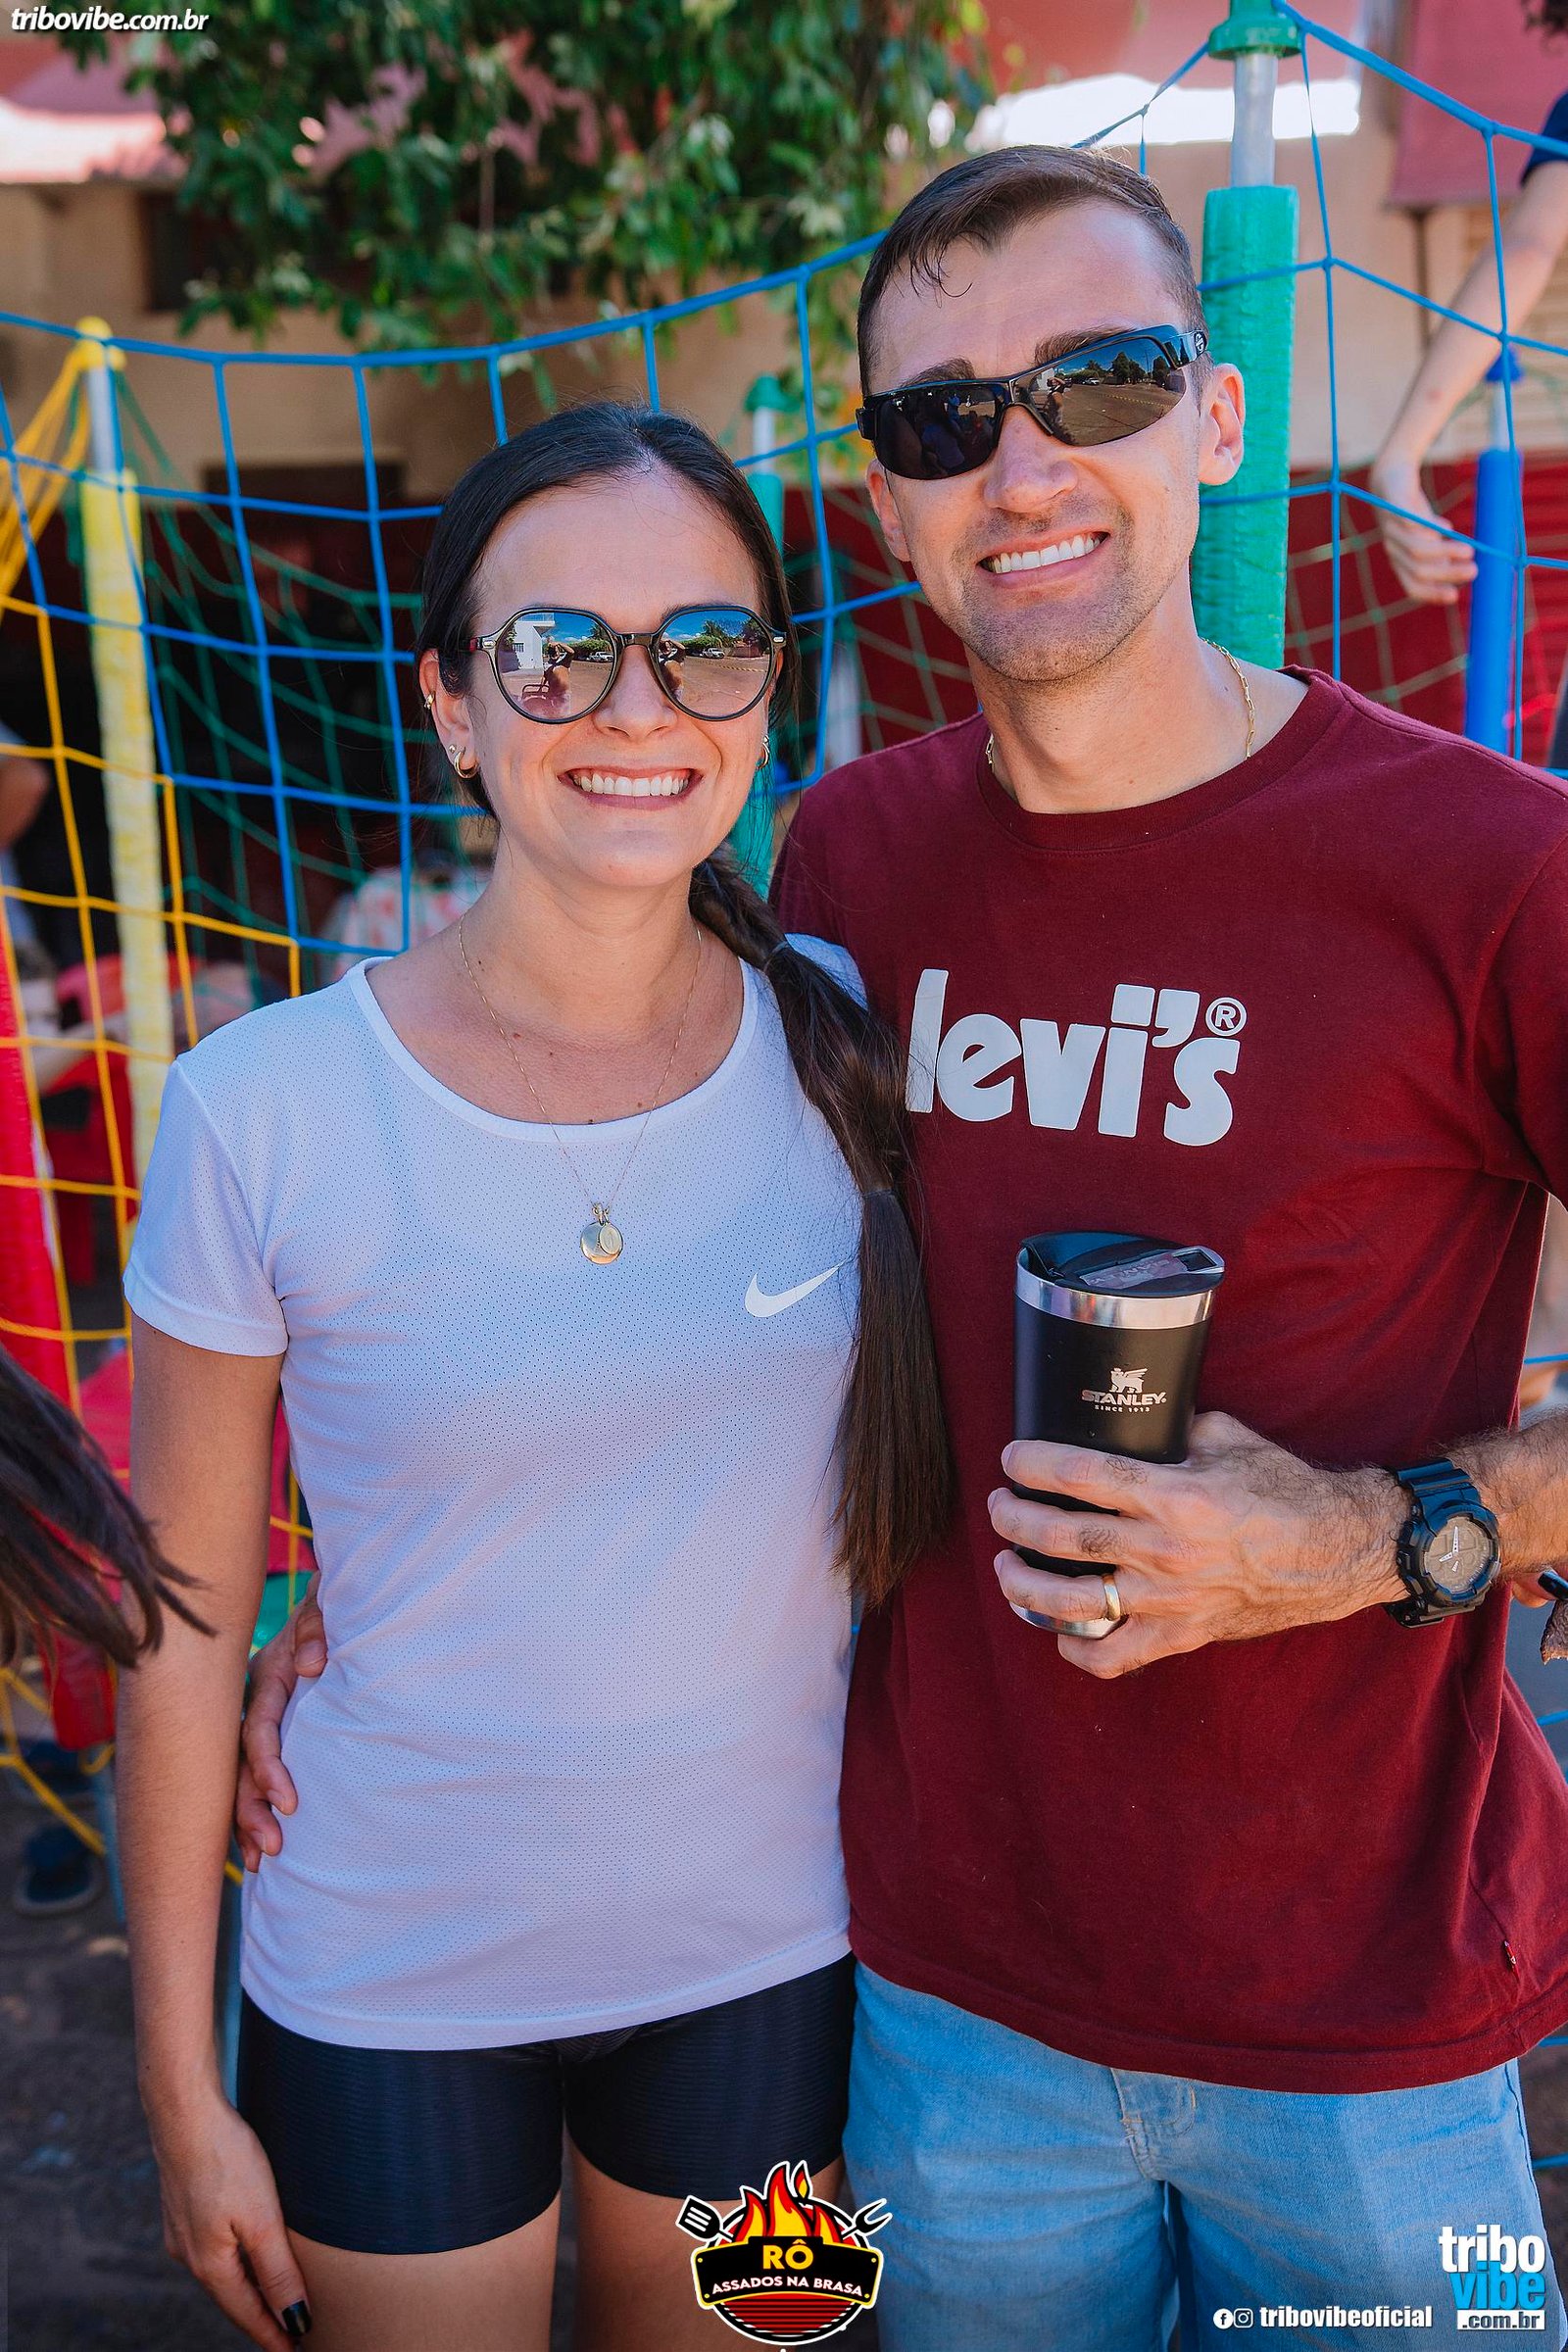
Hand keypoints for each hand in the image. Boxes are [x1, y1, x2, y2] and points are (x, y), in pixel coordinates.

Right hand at [147, 2091, 309, 2348]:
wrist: (185, 2110)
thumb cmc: (226, 2159)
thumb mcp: (262, 2219)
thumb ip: (278, 2272)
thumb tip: (295, 2319)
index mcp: (209, 2264)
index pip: (247, 2314)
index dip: (273, 2336)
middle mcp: (190, 2254)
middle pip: (233, 2296)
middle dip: (261, 2316)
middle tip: (290, 2333)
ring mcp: (182, 2230)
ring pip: (222, 2270)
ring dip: (248, 2287)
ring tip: (273, 2299)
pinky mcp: (183, 2206)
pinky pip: (215, 2246)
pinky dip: (236, 2258)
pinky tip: (247, 2252)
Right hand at [236, 1573, 324, 1872]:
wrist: (331, 1597)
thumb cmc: (333, 1607)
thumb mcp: (326, 1608)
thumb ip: (318, 1628)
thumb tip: (309, 1665)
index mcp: (267, 1675)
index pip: (259, 1732)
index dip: (268, 1769)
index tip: (289, 1804)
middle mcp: (255, 1701)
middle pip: (239, 1765)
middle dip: (250, 1810)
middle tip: (273, 1849)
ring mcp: (259, 1716)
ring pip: (238, 1777)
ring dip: (247, 1819)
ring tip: (262, 1861)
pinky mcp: (270, 1729)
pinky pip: (251, 1775)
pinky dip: (252, 1810)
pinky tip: (255, 1849)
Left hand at [990, 1413, 1405, 1679]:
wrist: (1339, 1552)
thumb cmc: (1285, 1490)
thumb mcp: (1227, 1439)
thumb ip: (1172, 1430)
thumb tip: (1130, 1419)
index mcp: (1174, 1495)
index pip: (1080, 1476)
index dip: (1034, 1465)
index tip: (1013, 1458)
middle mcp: (1165, 1551)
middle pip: (1061, 1538)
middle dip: (1014, 1519)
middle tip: (1000, 1506)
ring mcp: (1171, 1601)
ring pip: (1072, 1602)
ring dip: (1025, 1584)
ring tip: (1006, 1567)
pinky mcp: (1183, 1636)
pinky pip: (1114, 1658)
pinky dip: (1077, 1649)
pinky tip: (1060, 1630)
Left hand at [1369, 453, 1476, 604]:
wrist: (1391, 479)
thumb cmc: (1415, 515)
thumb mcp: (1430, 539)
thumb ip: (1442, 557)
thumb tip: (1469, 575)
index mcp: (1400, 562)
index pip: (1412, 586)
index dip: (1432, 594)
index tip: (1455, 596)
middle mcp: (1393, 549)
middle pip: (1418, 570)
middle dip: (1447, 573)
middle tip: (1474, 570)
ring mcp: (1391, 528)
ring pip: (1416, 547)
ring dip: (1445, 551)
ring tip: (1470, 550)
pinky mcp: (1394, 505)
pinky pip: (1409, 520)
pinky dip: (1429, 525)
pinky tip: (1446, 526)